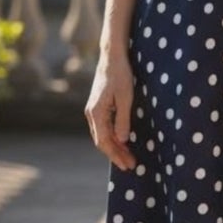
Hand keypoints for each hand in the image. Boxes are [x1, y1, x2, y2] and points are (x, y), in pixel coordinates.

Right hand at [85, 53, 137, 171]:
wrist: (112, 57)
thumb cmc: (120, 75)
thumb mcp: (126, 98)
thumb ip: (123, 120)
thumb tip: (123, 140)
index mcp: (96, 113)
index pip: (105, 142)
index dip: (116, 155)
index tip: (128, 165)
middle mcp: (91, 114)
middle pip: (102, 141)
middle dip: (116, 154)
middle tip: (131, 165)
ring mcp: (93, 110)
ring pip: (103, 135)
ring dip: (115, 147)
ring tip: (128, 157)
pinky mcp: (98, 106)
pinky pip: (104, 128)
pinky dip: (113, 137)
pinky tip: (123, 142)